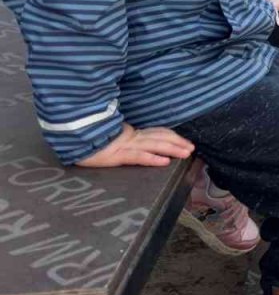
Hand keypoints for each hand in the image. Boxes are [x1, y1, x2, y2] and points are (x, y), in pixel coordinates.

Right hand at [77, 124, 193, 168]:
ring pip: (154, 145)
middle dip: (178, 142)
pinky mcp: (116, 154)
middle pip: (160, 137)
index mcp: (130, 133)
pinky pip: (138, 156)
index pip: (156, 132)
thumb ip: (123, 136)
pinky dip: (152, 159)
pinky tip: (164, 162)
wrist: (71, 136)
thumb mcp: (109, 136)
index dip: (172, 136)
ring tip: (186, 153)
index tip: (185, 141)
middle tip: (192, 148)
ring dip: (172, 149)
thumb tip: (138, 142)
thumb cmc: (87, 138)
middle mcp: (131, 137)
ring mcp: (124, 145)